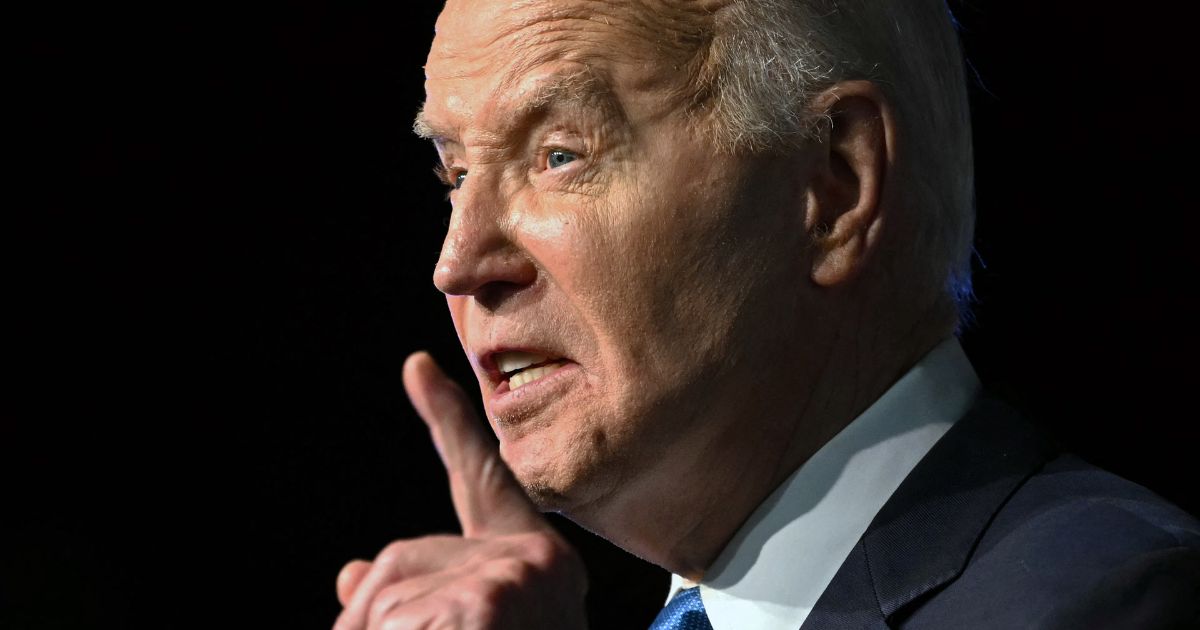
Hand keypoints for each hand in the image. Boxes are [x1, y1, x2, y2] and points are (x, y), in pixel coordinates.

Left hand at [333, 352, 588, 629]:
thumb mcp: (468, 626)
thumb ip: (418, 590)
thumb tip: (350, 571)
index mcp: (538, 559)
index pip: (484, 478)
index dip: (449, 419)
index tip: (418, 366)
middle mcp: (540, 560)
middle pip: (400, 560)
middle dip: (389, 619)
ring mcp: (516, 577)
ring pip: (385, 604)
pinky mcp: (489, 604)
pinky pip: (387, 621)